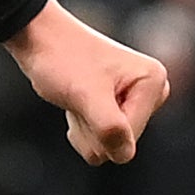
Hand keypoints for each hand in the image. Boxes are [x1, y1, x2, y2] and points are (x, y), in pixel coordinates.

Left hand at [6, 1, 171, 166]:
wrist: (40, 39)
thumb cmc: (62, 60)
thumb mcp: (86, 95)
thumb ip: (109, 127)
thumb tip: (124, 155)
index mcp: (154, 82)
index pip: (128, 140)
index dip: (98, 128)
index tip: (86, 95)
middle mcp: (153, 90)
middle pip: (121, 146)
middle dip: (92, 129)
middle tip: (80, 96)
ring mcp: (136, 99)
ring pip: (109, 147)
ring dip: (85, 128)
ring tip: (79, 96)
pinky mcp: (119, 106)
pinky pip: (102, 140)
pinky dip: (83, 127)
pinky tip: (79, 102)